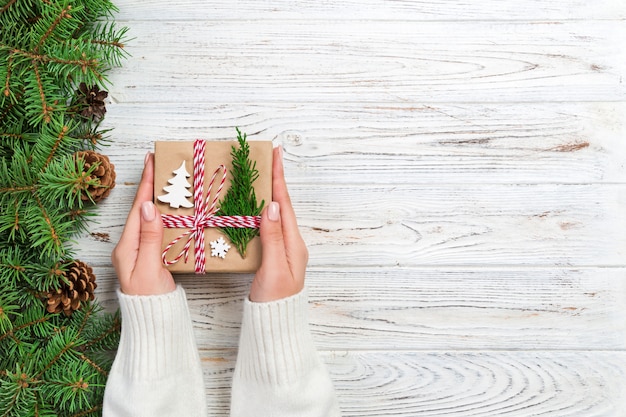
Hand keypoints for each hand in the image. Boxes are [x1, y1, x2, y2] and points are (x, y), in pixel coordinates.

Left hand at [111, 152, 175, 295]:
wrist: (153, 321)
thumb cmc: (149, 298)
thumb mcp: (149, 267)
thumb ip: (150, 237)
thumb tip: (148, 206)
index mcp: (126, 245)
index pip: (138, 208)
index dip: (145, 184)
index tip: (151, 162)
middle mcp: (130, 245)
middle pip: (141, 209)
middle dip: (150, 186)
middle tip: (159, 165)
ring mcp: (139, 251)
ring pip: (149, 218)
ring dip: (157, 198)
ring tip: (165, 181)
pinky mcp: (151, 256)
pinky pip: (157, 229)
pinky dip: (165, 215)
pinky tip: (172, 210)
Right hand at [250, 146, 307, 301]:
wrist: (276, 323)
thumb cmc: (276, 299)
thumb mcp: (273, 268)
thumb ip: (273, 237)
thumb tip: (272, 206)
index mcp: (294, 242)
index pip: (284, 203)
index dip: (278, 178)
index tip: (275, 154)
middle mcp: (291, 242)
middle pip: (282, 204)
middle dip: (274, 180)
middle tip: (266, 158)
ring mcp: (284, 249)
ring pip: (275, 214)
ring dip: (268, 193)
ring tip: (259, 175)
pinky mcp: (274, 255)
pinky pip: (268, 225)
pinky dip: (260, 211)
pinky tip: (252, 206)